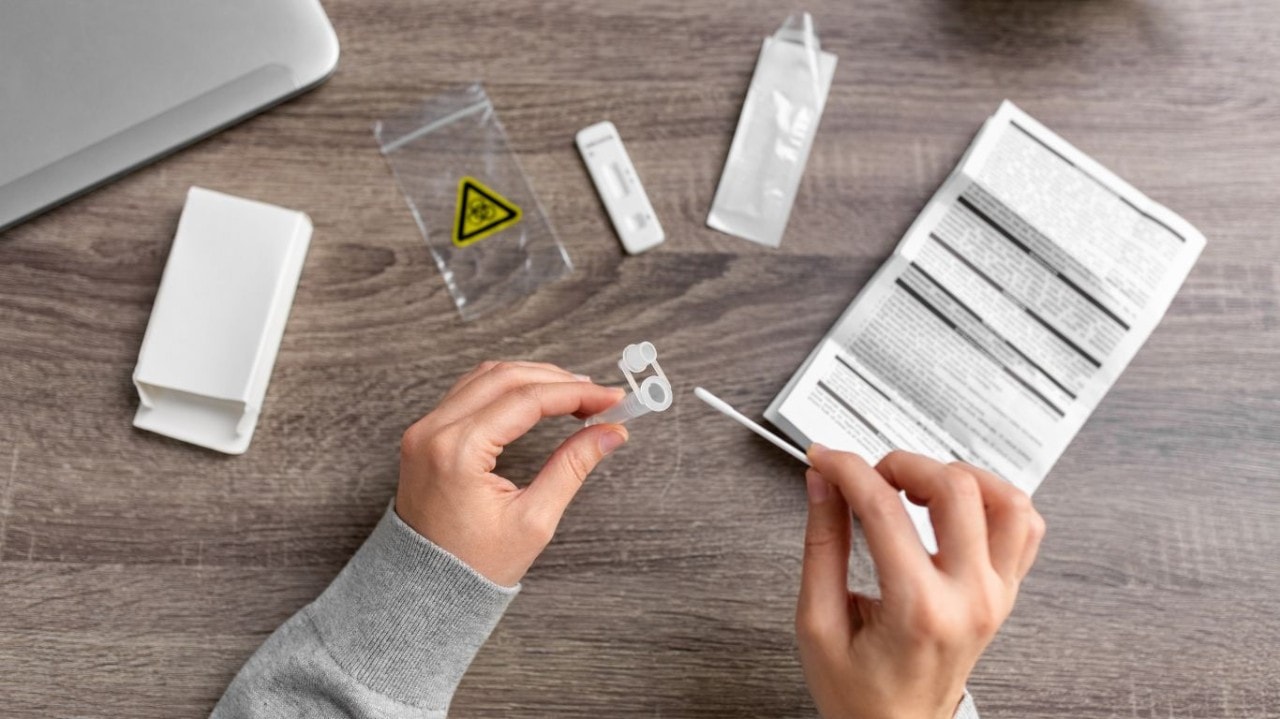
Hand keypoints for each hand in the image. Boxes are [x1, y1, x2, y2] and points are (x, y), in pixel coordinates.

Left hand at [395, 361, 628, 586]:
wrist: (423, 588)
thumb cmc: (474, 564)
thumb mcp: (533, 520)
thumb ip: (572, 467)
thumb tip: (610, 433)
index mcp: (457, 451)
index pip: (527, 400)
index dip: (576, 394)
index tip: (611, 398)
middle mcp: (433, 431)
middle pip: (505, 377)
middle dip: (557, 380)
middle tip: (597, 396)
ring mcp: (424, 430)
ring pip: (485, 377)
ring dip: (532, 378)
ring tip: (573, 394)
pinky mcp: (424, 435)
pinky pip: (468, 392)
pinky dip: (506, 387)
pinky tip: (536, 398)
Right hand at [796, 447, 1044, 718]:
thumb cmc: (859, 695)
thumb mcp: (819, 623)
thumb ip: (822, 546)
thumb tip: (824, 485)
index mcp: (917, 609)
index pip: (884, 509)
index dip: (847, 470)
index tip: (826, 460)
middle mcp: (968, 599)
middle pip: (956, 489)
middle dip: (904, 463)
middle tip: (872, 474)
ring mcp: (995, 596)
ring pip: (1006, 499)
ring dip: (958, 476)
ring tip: (917, 487)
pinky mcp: (1004, 594)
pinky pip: (1024, 527)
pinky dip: (993, 500)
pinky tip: (955, 506)